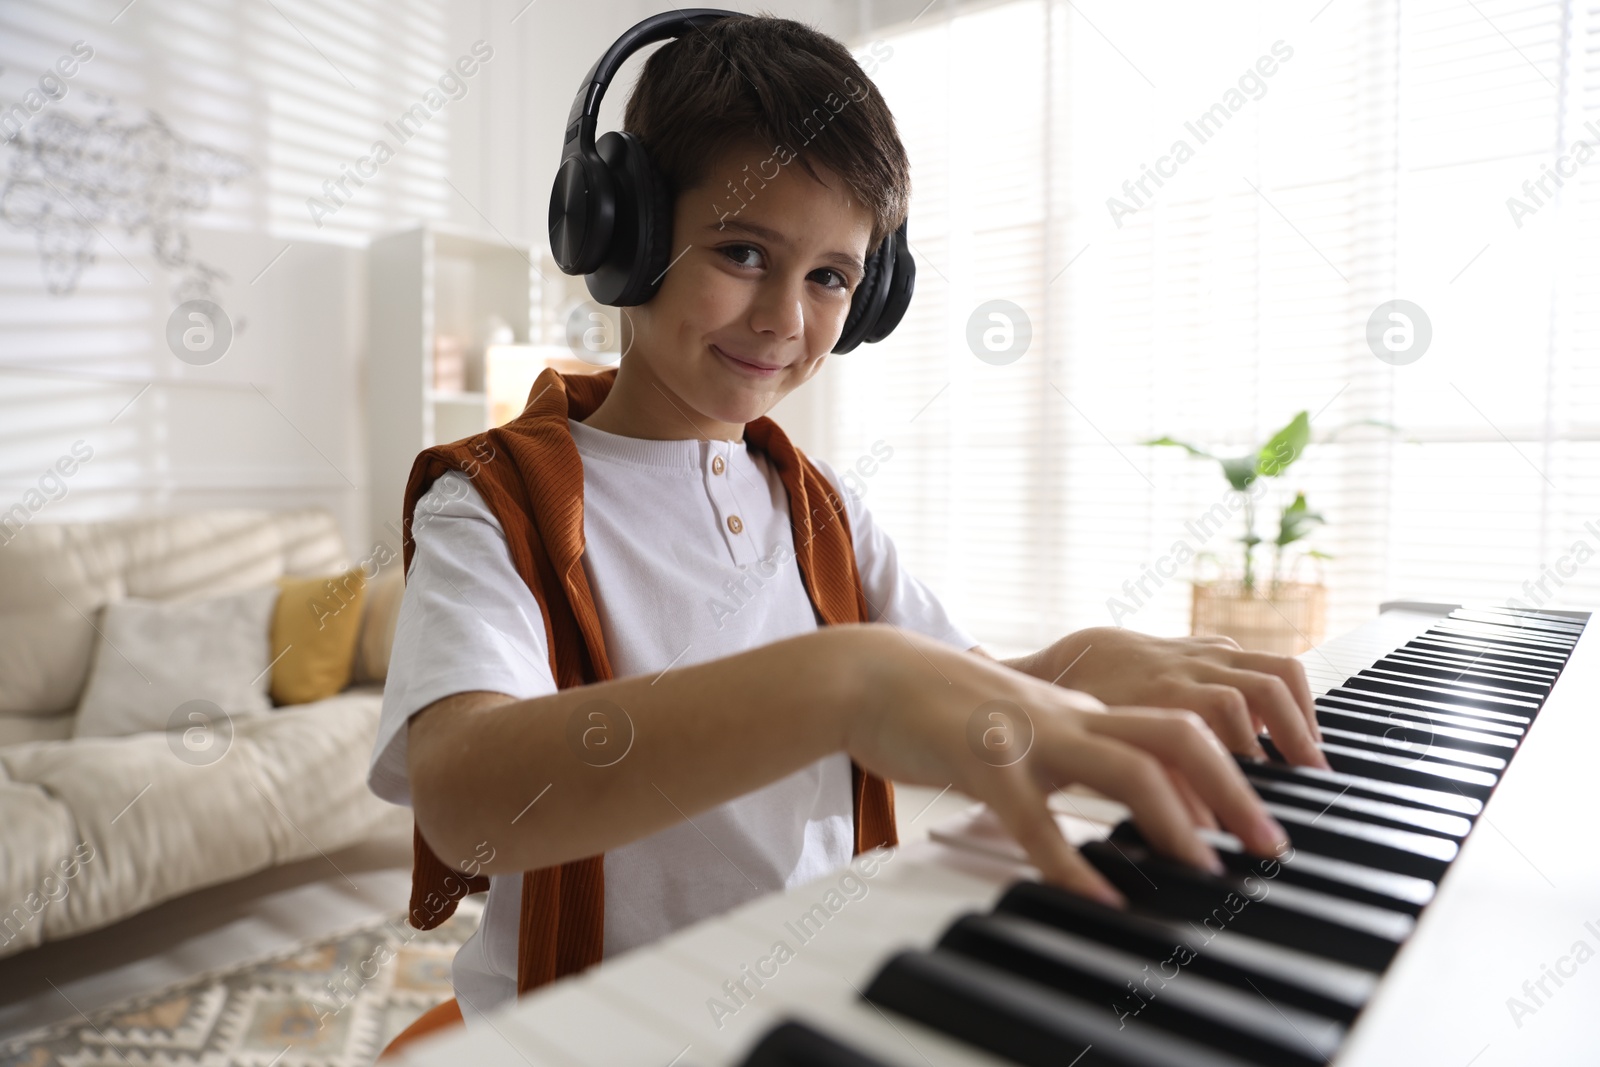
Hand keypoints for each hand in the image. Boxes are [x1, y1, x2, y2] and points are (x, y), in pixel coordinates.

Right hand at [843, 625, 1290, 906]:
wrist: (870, 675)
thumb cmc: (944, 708)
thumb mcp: (1025, 727)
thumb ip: (1075, 751)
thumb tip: (1130, 788)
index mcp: (1082, 711)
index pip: (1176, 731)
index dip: (1228, 775)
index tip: (1259, 825)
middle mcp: (1068, 716)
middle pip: (1176, 733)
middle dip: (1235, 787)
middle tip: (1268, 844)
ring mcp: (1028, 734)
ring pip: (1124, 764)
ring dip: (1176, 819)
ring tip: (1206, 869)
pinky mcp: (980, 760)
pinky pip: (1035, 818)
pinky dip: (1071, 861)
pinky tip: (1096, 897)